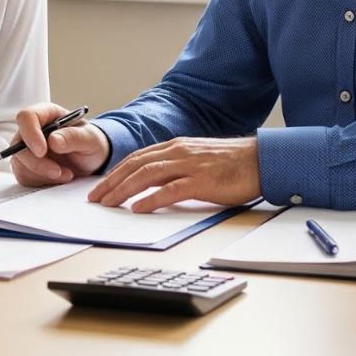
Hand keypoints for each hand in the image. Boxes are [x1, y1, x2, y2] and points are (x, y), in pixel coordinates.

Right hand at [8, 102, 109, 187]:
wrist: (91, 160)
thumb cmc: (90, 142)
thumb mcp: (90, 138)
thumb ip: (74, 137)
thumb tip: (53, 140)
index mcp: (46, 114)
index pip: (26, 117)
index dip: (30, 133)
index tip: (42, 151)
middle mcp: (32, 131)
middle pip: (18, 144)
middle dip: (37, 162)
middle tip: (58, 171)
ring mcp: (27, 150)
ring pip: (20, 163)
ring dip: (42, 174)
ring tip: (67, 174)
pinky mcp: (27, 167)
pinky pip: (25, 177)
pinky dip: (42, 182)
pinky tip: (58, 179)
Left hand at [86, 136, 260, 212]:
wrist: (261, 160)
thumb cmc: (232, 164)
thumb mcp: (198, 160)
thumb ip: (177, 168)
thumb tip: (156, 184)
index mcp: (176, 146)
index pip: (137, 157)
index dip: (116, 172)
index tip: (101, 186)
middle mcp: (178, 152)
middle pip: (135, 164)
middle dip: (111, 181)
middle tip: (95, 198)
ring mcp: (189, 165)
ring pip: (146, 175)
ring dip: (123, 190)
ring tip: (108, 204)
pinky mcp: (201, 181)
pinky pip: (170, 190)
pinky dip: (150, 199)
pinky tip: (137, 208)